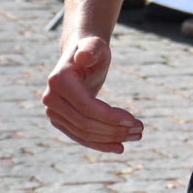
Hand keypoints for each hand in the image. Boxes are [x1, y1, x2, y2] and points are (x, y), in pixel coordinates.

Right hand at [42, 38, 143, 152]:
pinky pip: (80, 136)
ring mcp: (53, 112)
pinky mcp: (60, 120)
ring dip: (111, 138)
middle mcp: (51, 99)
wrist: (81, 56)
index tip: (134, 120)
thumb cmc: (93, 49)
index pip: (86, 106)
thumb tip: (83, 56)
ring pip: (83, 133)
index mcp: (59, 81)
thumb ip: (92, 49)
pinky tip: (119, 147)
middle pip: (85, 123)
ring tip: (137, 136)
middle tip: (141, 130)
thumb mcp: (96, 45)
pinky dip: (99, 143)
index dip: (109, 116)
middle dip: (114, 130)